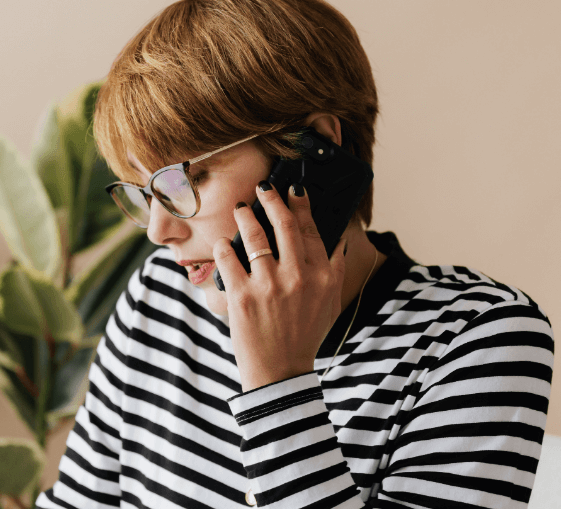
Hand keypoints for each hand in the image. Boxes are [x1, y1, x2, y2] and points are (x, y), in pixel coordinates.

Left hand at [213, 182, 347, 391]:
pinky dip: (224, 246)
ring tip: (240, 208)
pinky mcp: (241, 296)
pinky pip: (228, 258)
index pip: (311, 229)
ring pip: (254, 235)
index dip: (301, 204)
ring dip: (245, 215)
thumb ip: (336, 270)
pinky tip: (223, 242)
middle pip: (284, 223)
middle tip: (263, 188)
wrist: (280, 372)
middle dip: (272, 198)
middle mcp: (298, 277)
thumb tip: (337, 238)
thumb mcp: (330, 303)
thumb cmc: (304, 335)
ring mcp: (268, 285)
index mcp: (323, 276)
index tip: (294, 188)